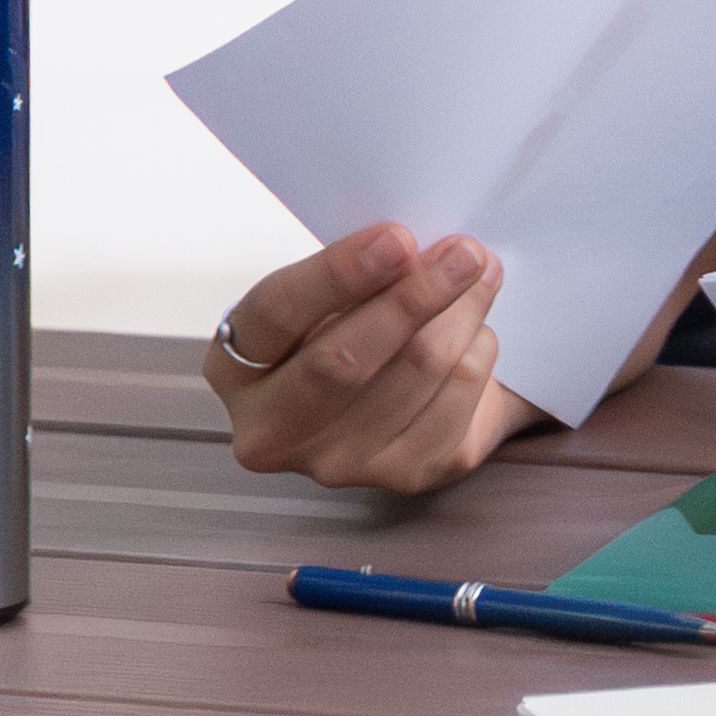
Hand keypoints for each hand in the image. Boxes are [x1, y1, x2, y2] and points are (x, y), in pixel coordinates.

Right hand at [204, 222, 536, 492]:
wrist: (396, 392)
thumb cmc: (350, 325)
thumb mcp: (328, 295)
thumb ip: (356, 271)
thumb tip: (413, 248)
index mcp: (235, 368)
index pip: (277, 313)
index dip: (338, 273)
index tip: (397, 238)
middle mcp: (272, 430)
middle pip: (343, 360)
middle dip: (412, 297)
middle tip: (464, 252)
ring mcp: (336, 464)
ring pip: (415, 371)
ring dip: (462, 312)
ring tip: (480, 274)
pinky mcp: (404, 476)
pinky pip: (457, 396)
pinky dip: (478, 350)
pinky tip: (477, 330)